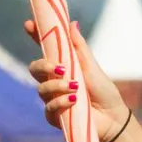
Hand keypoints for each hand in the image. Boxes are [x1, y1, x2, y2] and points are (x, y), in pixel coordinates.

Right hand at [25, 20, 128, 141]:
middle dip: (43, 66)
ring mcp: (52, 99)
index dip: (35, 36)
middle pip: (34, 69)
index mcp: (62, 67)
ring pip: (41, 89)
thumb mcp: (91, 67)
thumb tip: (72, 24)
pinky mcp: (55, 116)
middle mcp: (53, 82)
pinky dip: (61, 102)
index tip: (29, 25)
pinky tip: (74, 100)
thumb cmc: (103, 92)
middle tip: (59, 67)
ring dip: (57, 86)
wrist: (113, 118)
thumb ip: (80, 48)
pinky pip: (49, 108)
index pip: (44, 49)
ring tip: (75, 87)